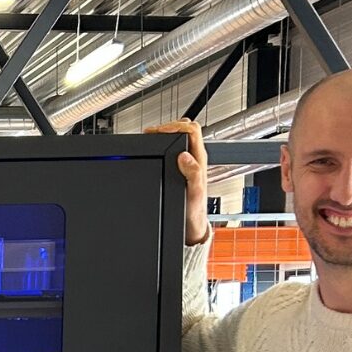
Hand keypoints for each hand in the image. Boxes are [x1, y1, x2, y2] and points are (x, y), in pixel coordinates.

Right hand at [145, 118, 209, 245]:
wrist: (190, 225)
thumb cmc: (193, 212)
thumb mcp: (194, 194)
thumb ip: (193, 174)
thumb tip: (185, 156)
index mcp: (199, 159)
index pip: (191, 130)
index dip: (174, 126)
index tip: (157, 132)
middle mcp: (195, 158)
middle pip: (186, 129)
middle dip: (168, 127)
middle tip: (151, 133)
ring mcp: (189, 162)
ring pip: (180, 137)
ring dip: (165, 134)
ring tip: (151, 137)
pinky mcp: (181, 169)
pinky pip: (173, 149)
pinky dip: (162, 145)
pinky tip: (154, 151)